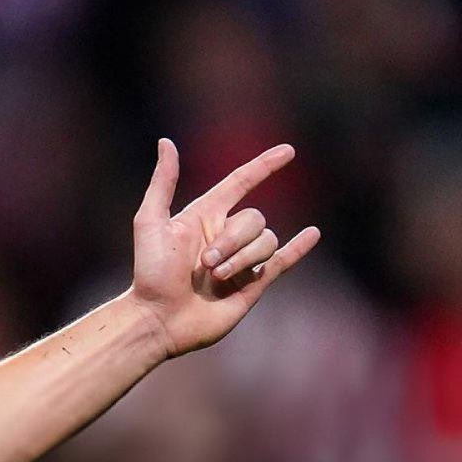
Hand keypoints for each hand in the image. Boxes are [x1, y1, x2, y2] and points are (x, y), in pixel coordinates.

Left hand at [128, 138, 319, 358]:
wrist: (159, 318)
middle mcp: (225, 235)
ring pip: (266, 242)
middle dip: (232, 241)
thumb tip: (166, 142)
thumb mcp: (150, 220)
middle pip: (253, 219)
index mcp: (204, 216)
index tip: (287, 152)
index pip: (241, 183)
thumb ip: (163, 182)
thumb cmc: (149, 272)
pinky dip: (299, 248)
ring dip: (242, 259)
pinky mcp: (252, 285)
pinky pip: (282, 260)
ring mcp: (241, 260)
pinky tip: (313, 234)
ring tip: (215, 278)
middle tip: (203, 264)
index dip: (264, 166)